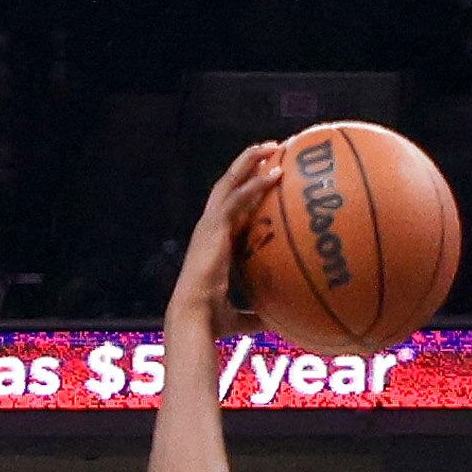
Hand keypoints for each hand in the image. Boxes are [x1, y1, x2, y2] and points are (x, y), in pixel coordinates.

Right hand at [167, 143, 281, 330]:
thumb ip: (256, 316)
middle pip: (229, 185)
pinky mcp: (214, 227)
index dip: (247, 192)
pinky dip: (256, 184)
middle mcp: (210, 228)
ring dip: (251, 162)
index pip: (231, 209)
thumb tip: (275, 324)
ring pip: (231, 181)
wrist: (195, 317)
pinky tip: (275, 174)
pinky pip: (238, 198)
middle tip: (271, 149)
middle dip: (248, 165)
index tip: (267, 179)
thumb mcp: (240, 317)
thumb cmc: (212, 321)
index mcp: (215, 243)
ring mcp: (210, 224)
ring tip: (273, 146)